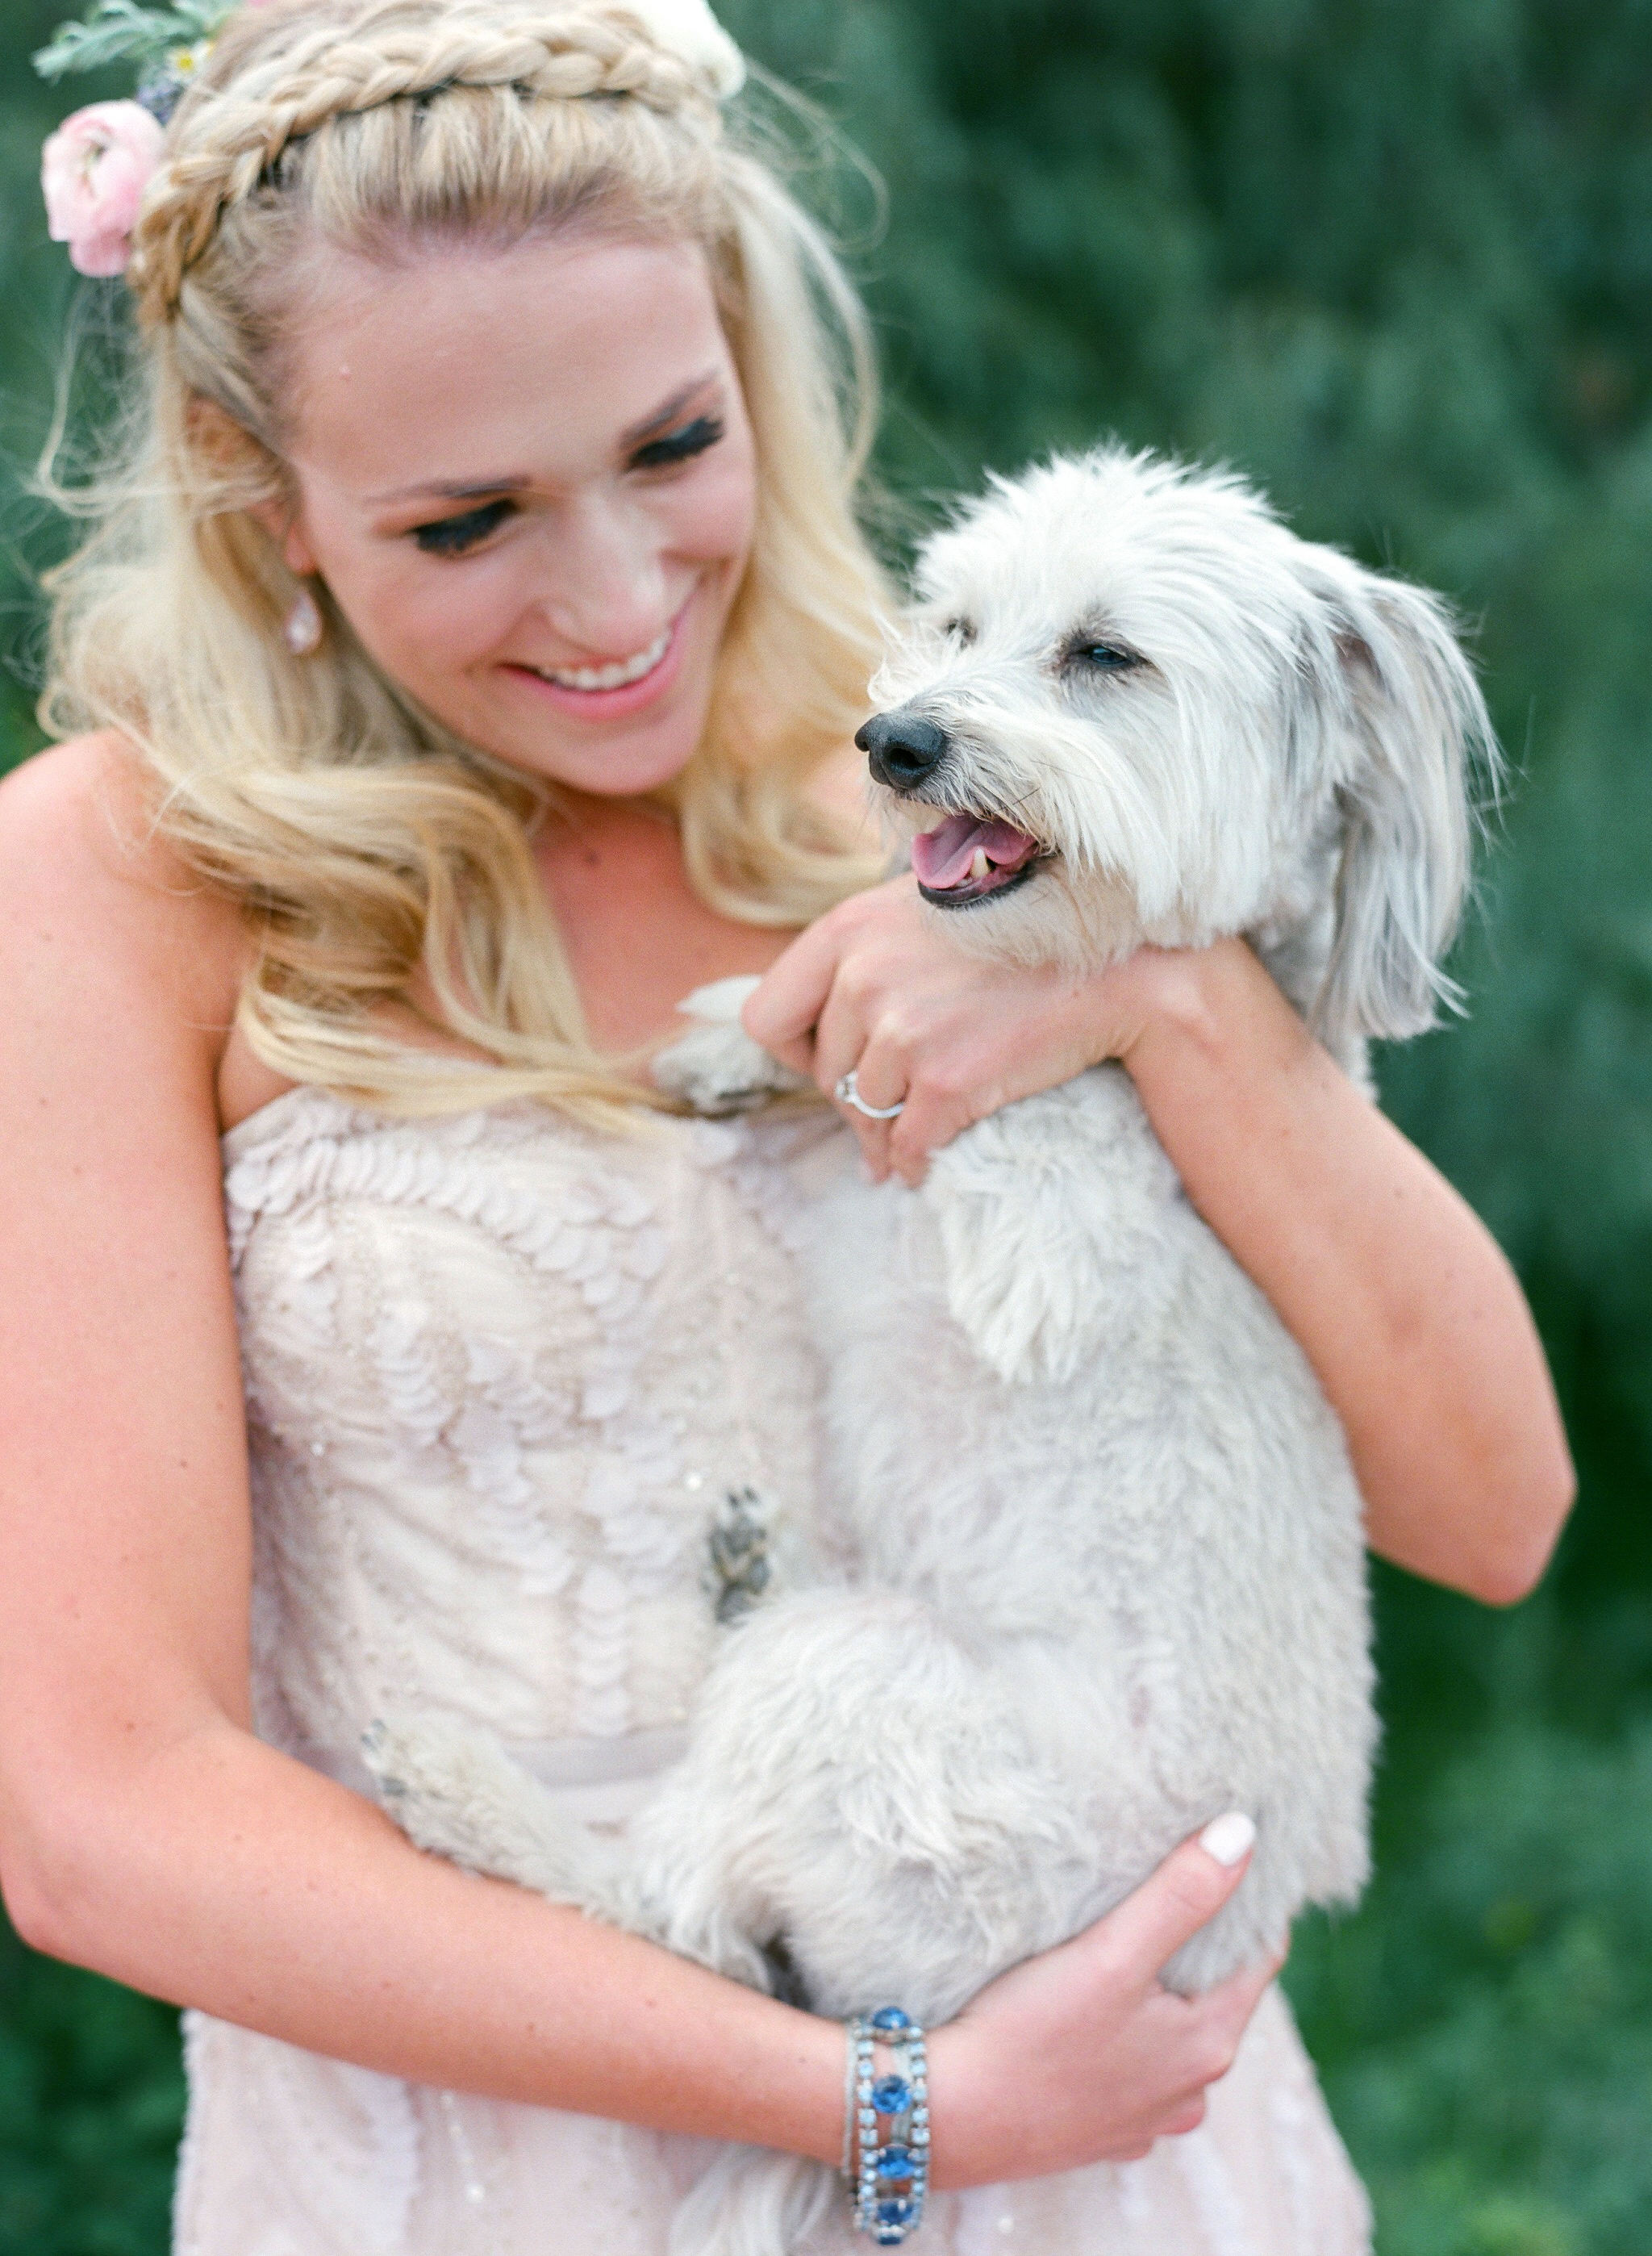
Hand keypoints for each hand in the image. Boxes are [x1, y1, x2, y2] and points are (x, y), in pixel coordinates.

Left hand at [743, 876, 1192, 1184]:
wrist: (1113, 964)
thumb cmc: (1020, 935)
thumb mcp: (922, 910)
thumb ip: (864, 951)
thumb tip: (821, 1016)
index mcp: (847, 931)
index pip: (768, 1017)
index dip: (796, 1051)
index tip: (830, 1061)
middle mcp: (864, 977)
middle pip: (823, 1075)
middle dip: (850, 1099)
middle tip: (882, 1111)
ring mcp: (904, 1031)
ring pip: (863, 1115)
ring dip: (879, 1139)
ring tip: (897, 1148)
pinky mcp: (945, 1081)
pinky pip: (906, 1145)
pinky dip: (912, 1164)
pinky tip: (921, 1165)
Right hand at [923, 1816, 1281, 2188]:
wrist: (946, 2119)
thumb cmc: (1029, 2035)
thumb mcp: (1112, 1953)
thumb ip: (1182, 1895)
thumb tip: (1244, 1834)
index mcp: (1208, 2046)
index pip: (1260, 1957)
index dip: (1246, 1903)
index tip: (1221, 1856)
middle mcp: (1190, 2092)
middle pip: (1215, 1995)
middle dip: (1195, 1944)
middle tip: (1163, 1886)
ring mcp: (1146, 2119)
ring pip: (1170, 2034)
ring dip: (1155, 1993)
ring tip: (1118, 1945)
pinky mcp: (1100, 2132)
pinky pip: (1130, 2070)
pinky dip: (1120, 2037)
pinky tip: (1084, 2014)